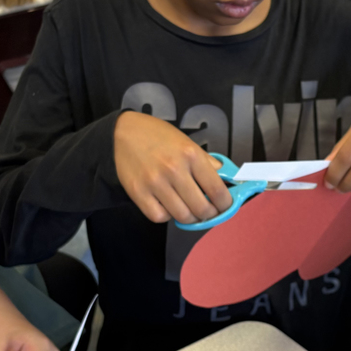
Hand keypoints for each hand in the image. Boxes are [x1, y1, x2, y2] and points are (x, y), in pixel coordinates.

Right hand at [114, 111, 231, 223]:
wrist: (123, 133)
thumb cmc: (158, 136)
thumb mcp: (187, 142)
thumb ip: (207, 162)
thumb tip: (227, 181)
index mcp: (191, 155)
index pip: (217, 190)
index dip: (225, 204)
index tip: (225, 206)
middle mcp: (174, 169)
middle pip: (202, 208)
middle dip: (209, 214)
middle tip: (208, 212)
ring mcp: (155, 183)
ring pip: (182, 216)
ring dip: (190, 218)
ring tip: (189, 209)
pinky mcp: (138, 193)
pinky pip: (159, 217)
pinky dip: (167, 215)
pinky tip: (168, 205)